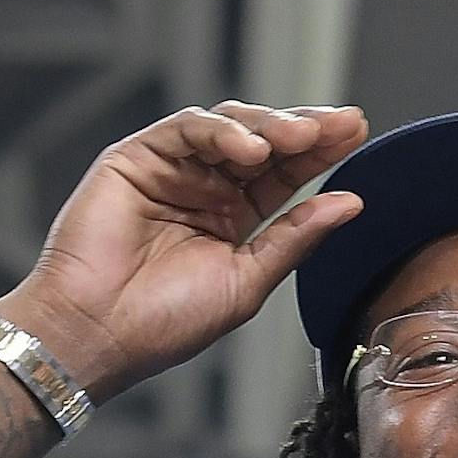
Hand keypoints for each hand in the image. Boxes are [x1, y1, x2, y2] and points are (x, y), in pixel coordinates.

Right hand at [0, 101, 370, 402]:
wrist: (99, 333)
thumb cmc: (165, 322)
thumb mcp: (248, 281)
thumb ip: (295, 237)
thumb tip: (349, 203)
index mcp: (234, 223)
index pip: (285, 178)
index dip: (321, 155)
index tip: (357, 134)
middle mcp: (205, 191)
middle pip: (263, 144)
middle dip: (305, 130)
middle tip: (343, 124)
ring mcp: (172, 170)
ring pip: (228, 127)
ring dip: (269, 127)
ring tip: (300, 138)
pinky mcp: (137, 157)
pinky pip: (186, 129)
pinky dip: (222, 131)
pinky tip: (252, 148)